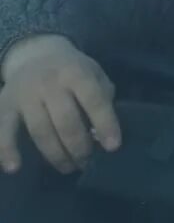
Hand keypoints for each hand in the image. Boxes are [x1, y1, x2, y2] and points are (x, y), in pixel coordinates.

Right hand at [0, 35, 120, 174]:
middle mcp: (49, 83)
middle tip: (88, 162)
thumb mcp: (93, 72)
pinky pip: (4, 130)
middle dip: (80, 146)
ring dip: (56, 155)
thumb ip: (102, 95)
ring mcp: (25, 95)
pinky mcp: (5, 106)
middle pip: (66, 121)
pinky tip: (14, 168)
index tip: (113, 147)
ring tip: (69, 168)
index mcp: (76, 72)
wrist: (35, 54)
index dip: (106, 124)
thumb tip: (103, 131)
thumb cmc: (71, 69)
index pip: (94, 100)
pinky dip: (7, 150)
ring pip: (40, 131)